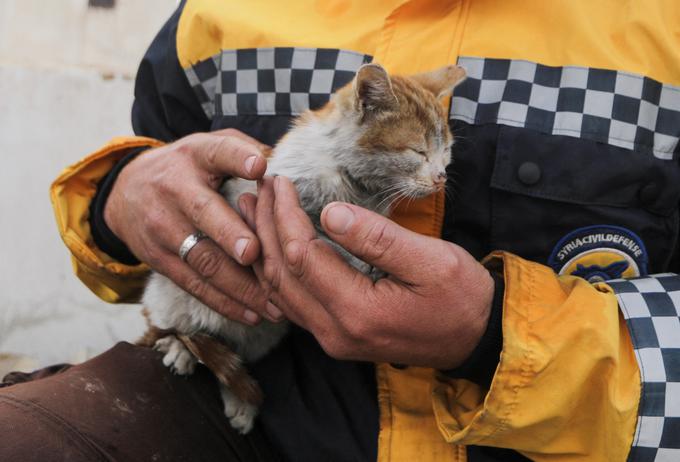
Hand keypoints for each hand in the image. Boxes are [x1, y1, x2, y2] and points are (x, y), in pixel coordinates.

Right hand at [105, 129, 281, 324]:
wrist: (125, 193)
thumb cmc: (187, 170)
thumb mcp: (207, 147)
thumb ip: (243, 148)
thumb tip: (281, 162)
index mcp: (197, 157)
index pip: (217, 151)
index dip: (238, 158)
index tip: (260, 167)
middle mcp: (177, 190)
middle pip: (205, 213)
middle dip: (230, 234)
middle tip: (253, 251)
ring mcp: (165, 228)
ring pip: (203, 259)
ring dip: (240, 284)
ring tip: (273, 301)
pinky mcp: (160, 260)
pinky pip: (195, 285)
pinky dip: (224, 303)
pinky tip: (252, 314)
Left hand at [242, 176, 493, 368]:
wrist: (475, 339)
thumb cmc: (460, 297)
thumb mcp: (432, 260)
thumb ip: (379, 238)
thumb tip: (330, 212)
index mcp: (358, 311)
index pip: (302, 257)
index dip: (285, 216)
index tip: (280, 181)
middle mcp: (335, 332)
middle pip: (281, 275)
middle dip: (265, 227)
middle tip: (257, 189)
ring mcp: (333, 338)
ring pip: (279, 292)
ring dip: (262, 249)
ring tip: (251, 212)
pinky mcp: (336, 335)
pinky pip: (291, 303)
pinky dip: (274, 271)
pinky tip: (268, 248)